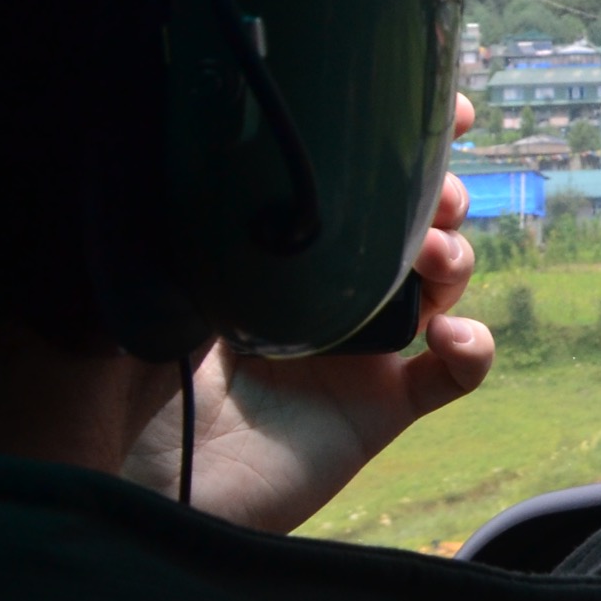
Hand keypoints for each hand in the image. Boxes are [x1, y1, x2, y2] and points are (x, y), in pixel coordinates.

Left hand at [128, 95, 495, 531]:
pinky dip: (473, 348)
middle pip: (416, 227)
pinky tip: (451, 334)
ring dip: (455, 257)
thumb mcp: (149, 284)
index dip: (403, 146)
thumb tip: (214, 142)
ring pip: (446, 285)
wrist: (145, 491)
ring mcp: (362, 352)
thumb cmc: (128, 389)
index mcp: (278, 259)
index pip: (351, 191)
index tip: (441, 110)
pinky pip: (454, 374)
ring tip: (431, 258)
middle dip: (443, 195)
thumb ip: (185, 222)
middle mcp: (328, 297)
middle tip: (434, 193)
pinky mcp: (383, 410)